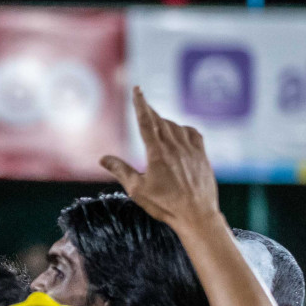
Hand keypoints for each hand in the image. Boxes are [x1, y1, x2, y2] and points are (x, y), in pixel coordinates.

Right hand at [101, 87, 221, 229]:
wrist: (197, 216)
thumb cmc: (165, 205)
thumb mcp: (137, 190)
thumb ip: (120, 170)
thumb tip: (103, 158)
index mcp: (157, 153)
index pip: (146, 121)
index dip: (140, 103)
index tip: (137, 89)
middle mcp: (175, 147)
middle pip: (160, 121)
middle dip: (149, 111)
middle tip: (142, 103)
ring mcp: (191, 150)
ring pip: (175, 126)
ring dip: (164, 121)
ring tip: (156, 124)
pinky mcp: (202, 156)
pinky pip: (193, 134)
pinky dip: (183, 129)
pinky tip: (179, 132)